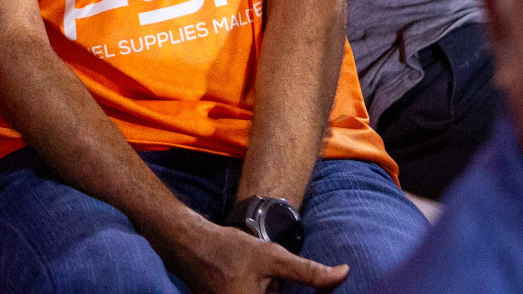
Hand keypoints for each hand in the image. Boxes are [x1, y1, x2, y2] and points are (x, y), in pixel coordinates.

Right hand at [167, 220, 348, 293]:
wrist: (188, 244)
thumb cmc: (228, 249)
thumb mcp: (272, 257)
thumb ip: (310, 272)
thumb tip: (344, 273)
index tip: (298, 285)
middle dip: (281, 290)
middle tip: (272, 277)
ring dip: (274, 291)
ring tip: (263, 277)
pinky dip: (264, 293)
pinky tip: (260, 282)